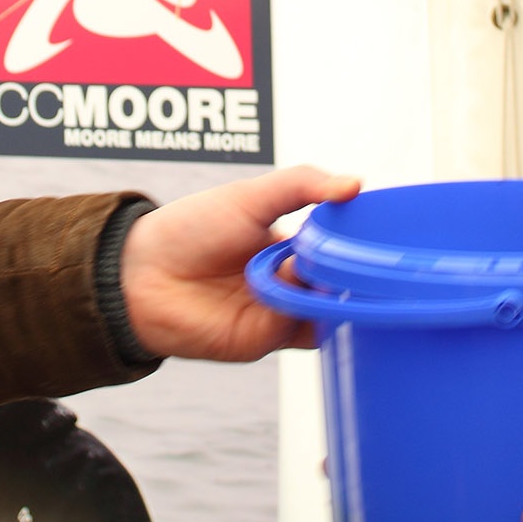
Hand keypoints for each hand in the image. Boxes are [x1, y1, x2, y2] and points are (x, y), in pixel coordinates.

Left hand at [119, 165, 360, 360]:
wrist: (142, 275)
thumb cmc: (191, 228)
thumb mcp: (250, 196)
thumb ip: (302, 185)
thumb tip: (354, 184)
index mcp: (288, 242)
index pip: (338, 241)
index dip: (357, 236)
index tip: (379, 226)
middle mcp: (290, 278)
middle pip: (340, 276)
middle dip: (352, 266)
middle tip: (357, 253)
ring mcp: (283, 309)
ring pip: (332, 304)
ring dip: (338, 290)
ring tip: (329, 270)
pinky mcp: (271, 338)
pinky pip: (311, 332)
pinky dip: (324, 319)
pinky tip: (324, 300)